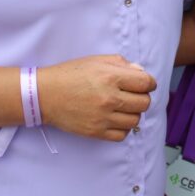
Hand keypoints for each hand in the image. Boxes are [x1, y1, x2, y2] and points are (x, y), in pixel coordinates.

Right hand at [38, 55, 156, 141]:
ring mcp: (103, 117)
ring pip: (135, 120)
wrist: (46, 95)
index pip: (146, 83)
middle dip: (142, 97)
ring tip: (122, 107)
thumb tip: (141, 72)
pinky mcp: (96, 132)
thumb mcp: (96, 60)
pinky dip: (123, 128)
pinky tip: (116, 119)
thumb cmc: (71, 74)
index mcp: (111, 77)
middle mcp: (110, 98)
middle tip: (132, 95)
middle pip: (144, 103)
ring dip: (133, 113)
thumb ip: (122, 64)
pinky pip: (122, 135)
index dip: (148, 83)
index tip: (144, 83)